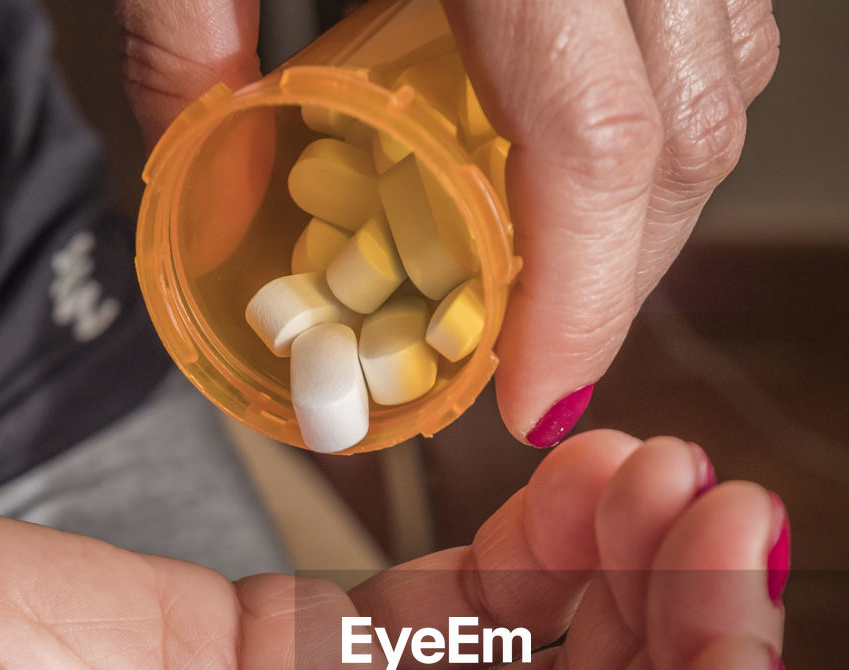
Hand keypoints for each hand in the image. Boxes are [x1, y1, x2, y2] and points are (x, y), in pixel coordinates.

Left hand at [116, 0, 777, 442]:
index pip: (596, 144)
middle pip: (681, 139)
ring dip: (649, 213)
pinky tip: (596, 155)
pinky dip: (669, 119)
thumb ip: (180, 20)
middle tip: (539, 358)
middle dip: (616, 281)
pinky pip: (725, 19)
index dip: (580, 301)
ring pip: (723, 86)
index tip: (536, 397)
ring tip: (562, 277)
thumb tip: (209, 178)